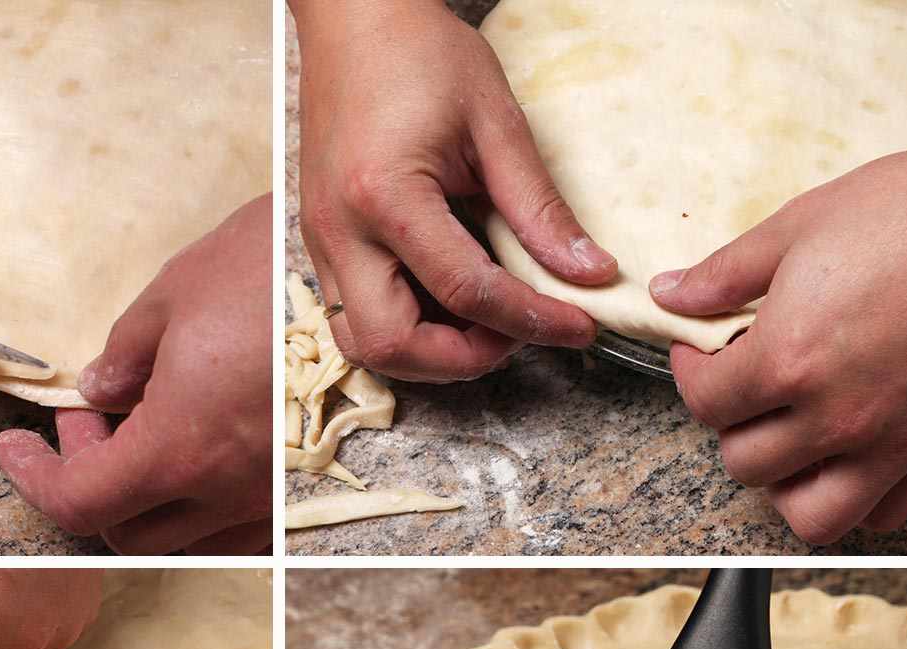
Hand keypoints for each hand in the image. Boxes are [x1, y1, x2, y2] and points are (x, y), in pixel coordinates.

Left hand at [0, 195, 270, 554]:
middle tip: (87, 424)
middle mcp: (227, 487)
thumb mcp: (173, 294)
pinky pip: (236, 524)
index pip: (80, 502)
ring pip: (185, 537)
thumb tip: (100, 389)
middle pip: (127, 534)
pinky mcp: (299, 483)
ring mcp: (269, 493)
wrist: (369, 266)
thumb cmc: (269, 267)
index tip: (17, 449)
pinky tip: (195, 451)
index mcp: (181, 446)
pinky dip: (198, 504)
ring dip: (144, 502)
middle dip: (88, 485)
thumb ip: (123, 356)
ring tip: (141, 435)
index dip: (34, 479)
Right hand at [289, 0, 614, 382]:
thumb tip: (586, 272)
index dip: (531, 321)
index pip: (465, 291)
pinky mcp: (320, 243)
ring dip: (426, 353)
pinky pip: (354, 316)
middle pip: (392, 346)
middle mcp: (340, 231)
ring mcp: (321, 242)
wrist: (354, 22)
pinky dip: (404, 327)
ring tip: (480, 321)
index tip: (577, 327)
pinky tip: (444, 299)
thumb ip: (538, 207)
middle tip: (514, 334)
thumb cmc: (417, 55)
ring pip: (364, 345)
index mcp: (385, 197)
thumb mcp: (495, 122)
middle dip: (462, 358)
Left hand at [651, 89, 906, 544]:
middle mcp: (836, 417)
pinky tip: (852, 457)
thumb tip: (672, 293)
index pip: (706, 404)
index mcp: (789, 362)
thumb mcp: (803, 225)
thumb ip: (727, 272)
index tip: (701, 354)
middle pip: (745, 464)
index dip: (691, 375)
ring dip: (786, 485)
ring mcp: (893, 442)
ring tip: (791, 441)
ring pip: (810, 514)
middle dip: (733, 426)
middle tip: (748, 390)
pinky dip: (860, 499)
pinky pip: (888, 513)